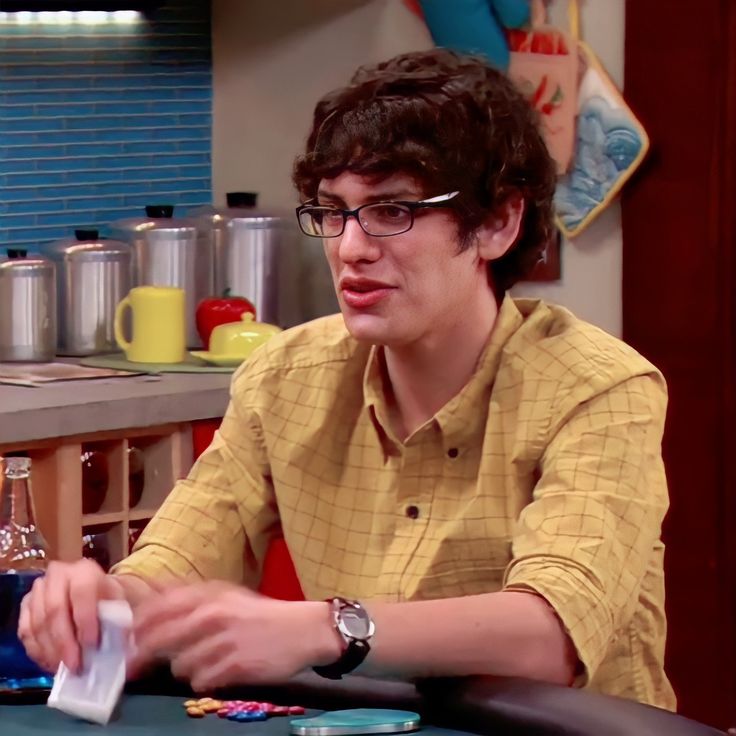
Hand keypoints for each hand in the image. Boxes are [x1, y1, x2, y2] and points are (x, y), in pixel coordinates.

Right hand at [17, 559, 124, 673]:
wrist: (97, 595)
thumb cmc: (111, 601)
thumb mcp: (125, 607)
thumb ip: (124, 624)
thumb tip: (124, 649)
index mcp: (84, 570)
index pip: (82, 591)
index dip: (86, 619)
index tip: (93, 644)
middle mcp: (57, 575)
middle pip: (54, 610)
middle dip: (64, 642)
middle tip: (75, 666)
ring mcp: (38, 591)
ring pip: (37, 624)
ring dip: (51, 651)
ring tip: (66, 669)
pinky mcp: (25, 607)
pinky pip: (26, 633)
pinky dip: (38, 652)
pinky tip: (53, 664)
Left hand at [128, 581, 339, 691]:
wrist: (301, 630)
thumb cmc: (261, 614)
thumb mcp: (227, 597)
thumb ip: (192, 601)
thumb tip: (151, 607)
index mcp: (209, 594)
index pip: (157, 608)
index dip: (135, 627)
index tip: (125, 641)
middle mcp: (211, 614)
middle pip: (158, 639)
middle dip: (142, 656)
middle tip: (133, 668)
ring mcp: (221, 640)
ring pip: (178, 664)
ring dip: (184, 668)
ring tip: (204, 661)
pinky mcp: (233, 665)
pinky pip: (200, 680)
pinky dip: (205, 679)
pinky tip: (219, 671)